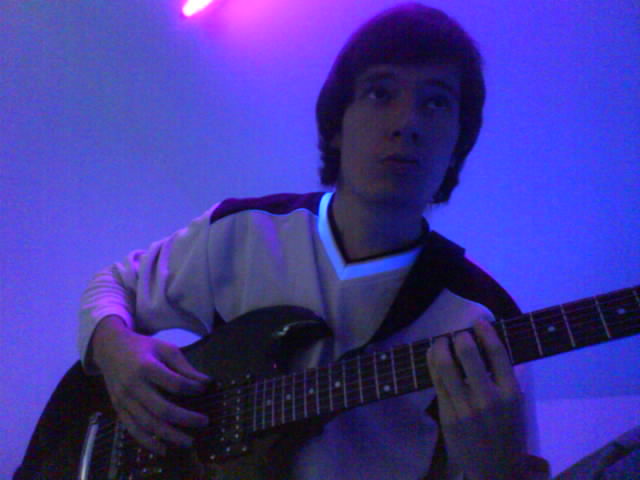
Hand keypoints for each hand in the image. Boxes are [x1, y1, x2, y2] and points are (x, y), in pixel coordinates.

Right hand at [91, 316, 209, 454]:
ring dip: (169, 436)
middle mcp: (133, 386)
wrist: (110, 349)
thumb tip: (206, 382)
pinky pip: (133, 429)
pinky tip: (163, 449)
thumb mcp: (165, 349)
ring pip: (147, 423)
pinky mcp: (118, 409)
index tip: (203, 389)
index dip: (191, 388)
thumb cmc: (143, 348)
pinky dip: (148, 442)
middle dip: (185, 418)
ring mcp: (124, 400)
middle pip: (161, 408)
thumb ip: (184, 367)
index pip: (174, 383)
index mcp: (146, 367)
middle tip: (204, 422)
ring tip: (188, 442)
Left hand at [427, 319, 527, 479]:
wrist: (496, 471)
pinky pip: (437, 382)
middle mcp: (489, 399)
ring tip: (441, 340)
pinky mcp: (448, 416)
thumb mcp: (515, 405)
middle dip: (459, 336)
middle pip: (468, 354)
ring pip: (446, 366)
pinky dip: (432, 363)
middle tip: (457, 333)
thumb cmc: (507, 433)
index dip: (486, 331)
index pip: (498, 353)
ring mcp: (466, 408)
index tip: (478, 320)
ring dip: (440, 346)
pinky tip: (432, 355)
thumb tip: (486, 344)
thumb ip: (503, 377)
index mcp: (511, 394)